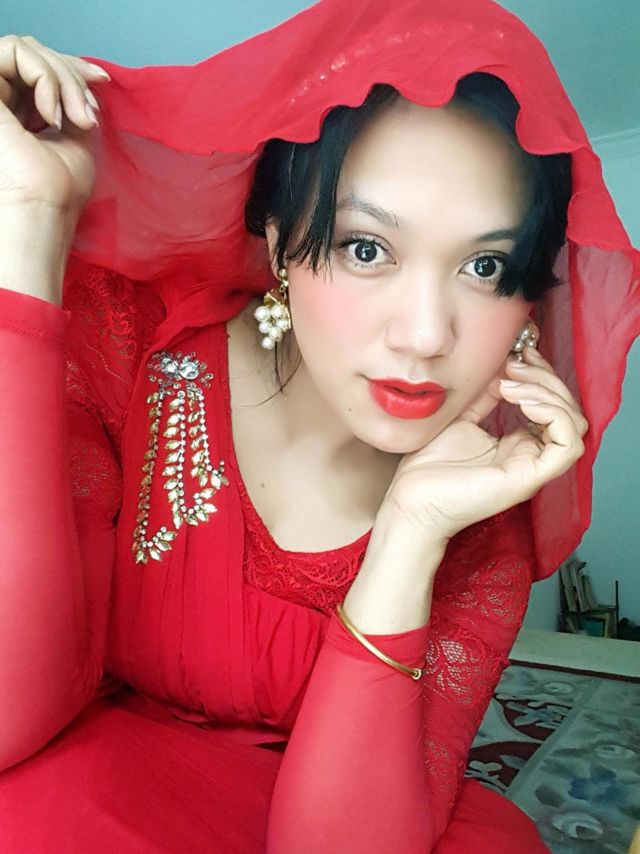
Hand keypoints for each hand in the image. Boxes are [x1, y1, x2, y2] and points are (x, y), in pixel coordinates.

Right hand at [0, 34, 109, 217]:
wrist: (42, 205)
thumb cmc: (60, 186)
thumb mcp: (76, 134)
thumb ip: (75, 100)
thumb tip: (91, 74)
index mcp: (19, 109)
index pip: (41, 68)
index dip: (73, 65)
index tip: (102, 80)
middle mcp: (2, 99)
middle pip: (36, 54)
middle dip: (72, 75)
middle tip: (87, 115)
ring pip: (26, 49)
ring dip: (62, 78)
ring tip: (75, 117)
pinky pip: (14, 51)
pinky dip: (44, 77)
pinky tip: (52, 114)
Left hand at [383, 344, 587, 542]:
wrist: (411, 500)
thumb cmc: (429, 468)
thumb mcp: (461, 418)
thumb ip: (484, 397)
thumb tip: (501, 368)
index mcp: (518, 443)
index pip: (552, 404)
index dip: (542, 375)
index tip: (518, 355)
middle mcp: (530, 455)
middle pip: (567, 409)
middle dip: (545, 379)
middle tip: (514, 366)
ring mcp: (532, 467)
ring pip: (574, 424)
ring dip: (548, 394)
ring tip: (511, 385)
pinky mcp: (529, 478)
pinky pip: (567, 446)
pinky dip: (554, 416)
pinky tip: (524, 403)